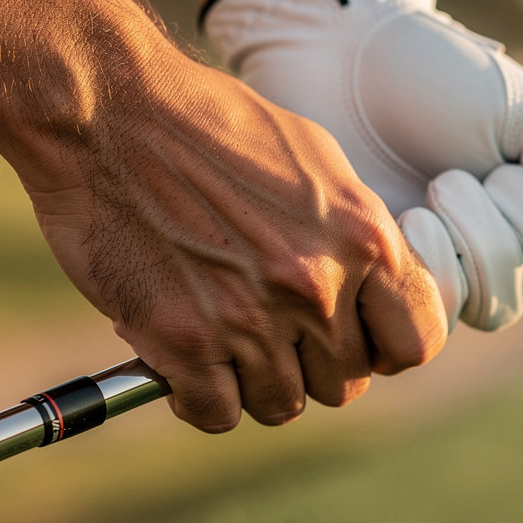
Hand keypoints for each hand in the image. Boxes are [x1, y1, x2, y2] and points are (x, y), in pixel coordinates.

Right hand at [22, 53, 447, 431]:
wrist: (107, 108)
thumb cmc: (212, 127)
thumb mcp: (317, 164)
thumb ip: (357, 239)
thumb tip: (379, 294)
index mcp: (364, 240)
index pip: (414, 344)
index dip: (383, 350)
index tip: (354, 341)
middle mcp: (317, 286)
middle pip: (344, 384)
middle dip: (310, 365)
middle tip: (269, 329)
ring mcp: (250, 318)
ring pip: (282, 405)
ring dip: (254, 383)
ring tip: (224, 337)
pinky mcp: (183, 341)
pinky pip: (217, 414)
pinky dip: (200, 397)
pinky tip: (184, 359)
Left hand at [204, 0, 522, 330]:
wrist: (343, 65)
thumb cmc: (438, 77)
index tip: (509, 168)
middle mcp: (499, 257)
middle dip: (503, 228)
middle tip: (458, 172)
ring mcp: (448, 274)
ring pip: (493, 310)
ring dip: (467, 240)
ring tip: (431, 188)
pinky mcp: (398, 284)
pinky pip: (438, 310)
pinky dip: (429, 259)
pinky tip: (403, 217)